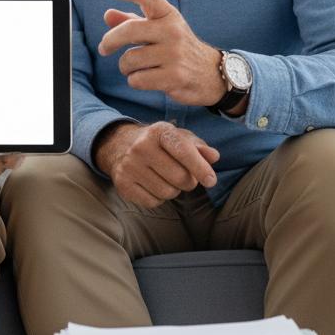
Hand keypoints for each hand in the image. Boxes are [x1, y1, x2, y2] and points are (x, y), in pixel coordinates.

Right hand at [93, 121, 219, 207]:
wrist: (120, 145)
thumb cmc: (159, 143)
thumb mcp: (179, 137)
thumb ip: (199, 146)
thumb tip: (214, 157)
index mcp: (159, 131)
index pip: (183, 151)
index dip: (200, 168)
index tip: (211, 181)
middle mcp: (141, 147)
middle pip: (180, 178)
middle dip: (189, 181)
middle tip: (185, 176)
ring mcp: (129, 166)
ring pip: (167, 193)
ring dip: (173, 190)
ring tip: (166, 178)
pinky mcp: (123, 184)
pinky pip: (153, 202)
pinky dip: (158, 198)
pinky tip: (152, 184)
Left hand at [98, 0, 225, 106]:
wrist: (210, 73)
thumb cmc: (176, 47)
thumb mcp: (159, 30)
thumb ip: (133, 22)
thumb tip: (108, 15)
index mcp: (169, 15)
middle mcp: (173, 31)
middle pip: (129, 30)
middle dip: (109, 41)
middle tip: (104, 49)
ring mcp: (175, 54)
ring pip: (129, 59)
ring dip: (126, 66)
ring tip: (137, 67)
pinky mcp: (174, 77)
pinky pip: (137, 79)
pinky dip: (135, 80)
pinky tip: (147, 78)